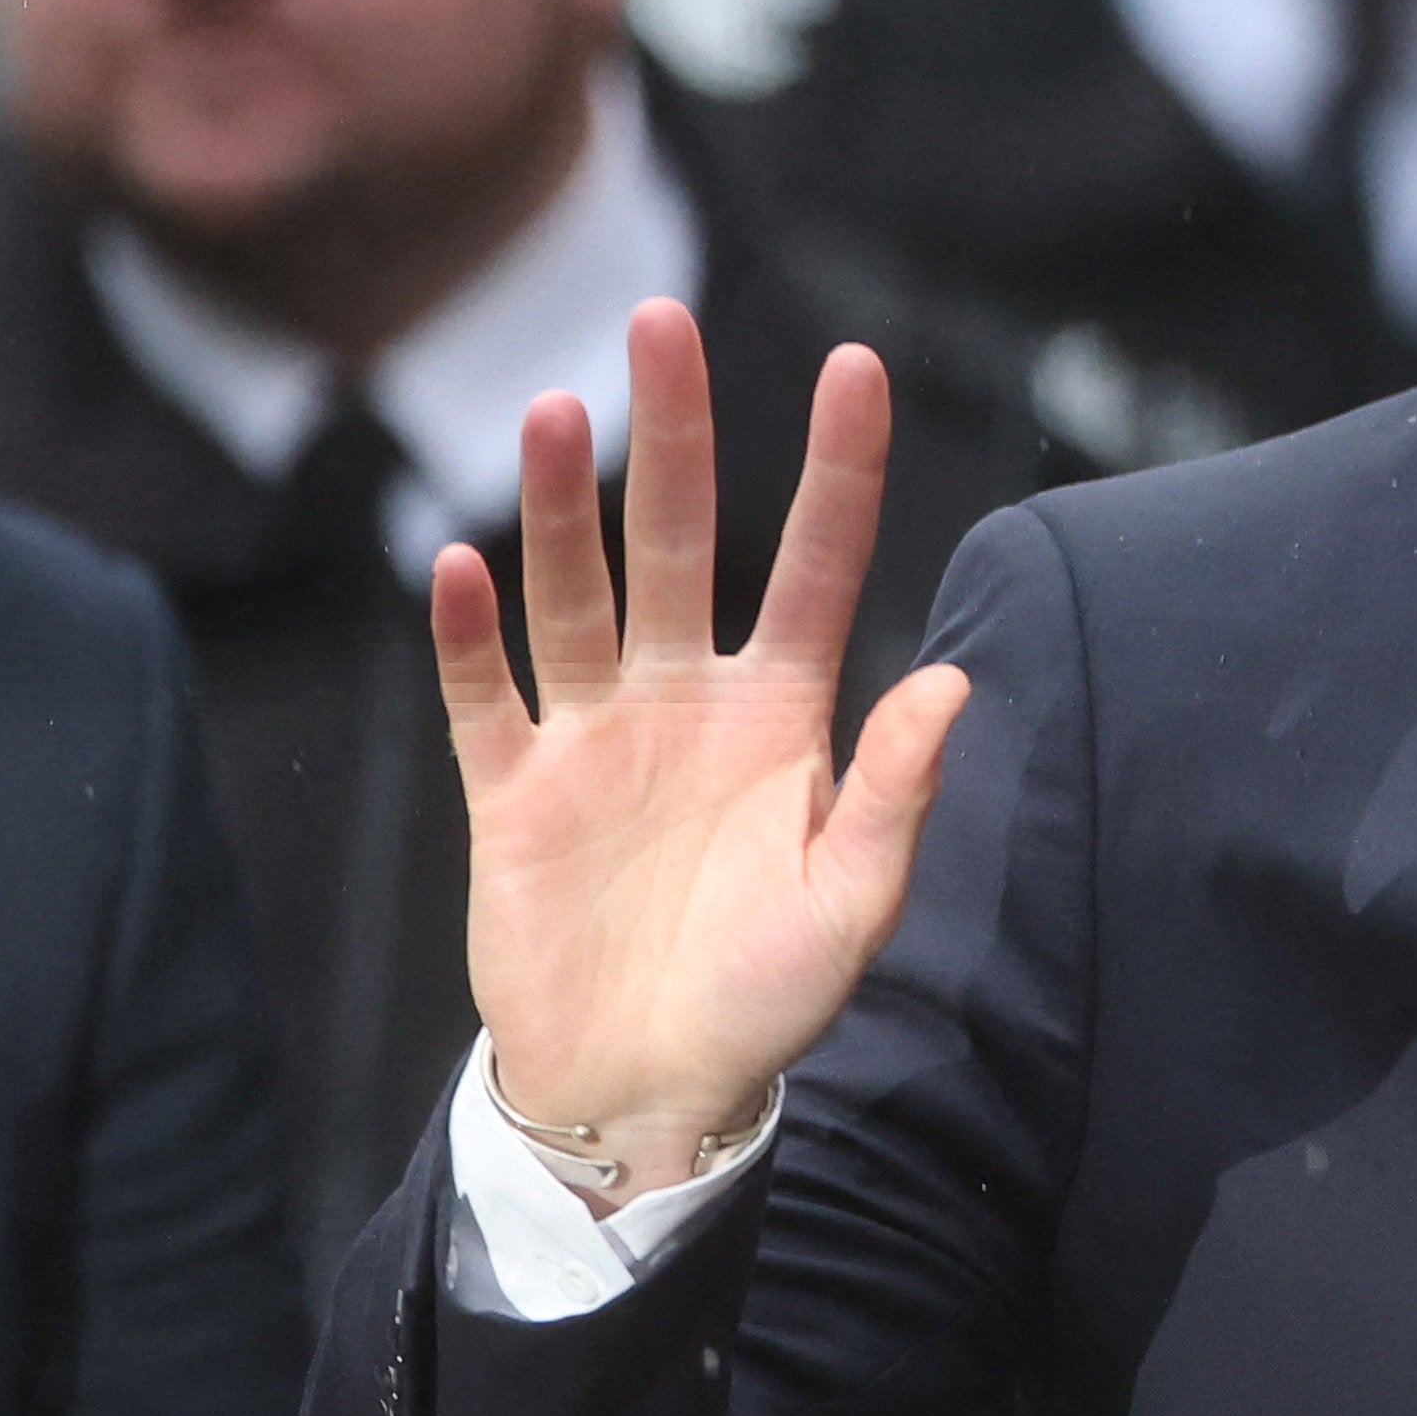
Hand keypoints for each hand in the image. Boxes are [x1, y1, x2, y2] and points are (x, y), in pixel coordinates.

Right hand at [438, 298, 968, 1205]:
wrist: (644, 1095)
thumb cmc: (765, 1003)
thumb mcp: (852, 907)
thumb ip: (893, 794)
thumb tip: (955, 682)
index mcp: (781, 714)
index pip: (814, 563)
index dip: (837, 467)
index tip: (854, 363)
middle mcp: (684, 698)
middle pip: (675, 538)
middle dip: (671, 431)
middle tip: (657, 320)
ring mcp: (593, 736)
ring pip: (573, 592)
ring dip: (556, 505)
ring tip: (550, 409)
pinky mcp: (511, 790)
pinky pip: (485, 695)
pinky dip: (469, 636)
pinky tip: (461, 569)